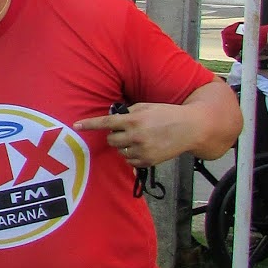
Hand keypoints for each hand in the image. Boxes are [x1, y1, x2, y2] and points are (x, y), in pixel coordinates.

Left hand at [78, 101, 198, 168]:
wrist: (190, 128)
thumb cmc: (167, 114)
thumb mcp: (147, 107)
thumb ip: (129, 112)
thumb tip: (113, 118)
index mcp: (134, 119)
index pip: (106, 122)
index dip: (90, 124)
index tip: (76, 125)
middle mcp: (136, 136)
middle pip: (111, 140)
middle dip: (114, 135)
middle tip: (126, 131)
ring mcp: (142, 150)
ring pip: (119, 151)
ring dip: (123, 145)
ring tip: (138, 138)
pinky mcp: (148, 161)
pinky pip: (129, 161)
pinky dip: (131, 155)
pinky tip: (143, 147)